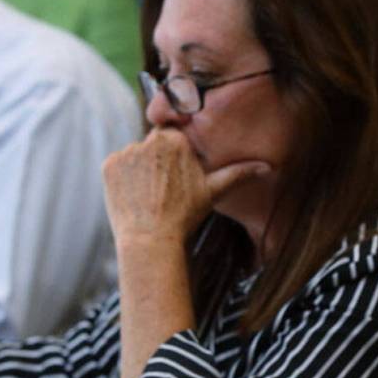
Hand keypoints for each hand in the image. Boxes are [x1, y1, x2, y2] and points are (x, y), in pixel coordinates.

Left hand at [102, 128, 269, 245]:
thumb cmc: (185, 216)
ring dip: (139, 170)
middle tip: (161, 190)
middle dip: (157, 163)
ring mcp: (127, 152)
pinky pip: (117, 166)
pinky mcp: (109, 165)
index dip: (174, 158)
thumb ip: (238, 173)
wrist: (151, 239)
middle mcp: (150, 140)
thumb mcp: (213, 191)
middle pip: (153, 145)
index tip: (174, 177)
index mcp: (176, 140)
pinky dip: (122, 179)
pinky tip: (133, 196)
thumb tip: (268, 166)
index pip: (173, 138)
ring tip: (147, 196)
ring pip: (134, 156)